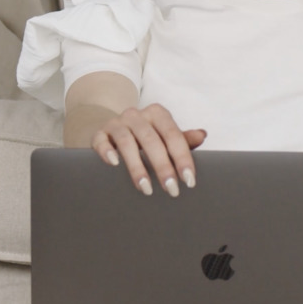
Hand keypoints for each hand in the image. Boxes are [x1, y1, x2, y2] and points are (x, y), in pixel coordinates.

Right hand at [90, 104, 206, 196]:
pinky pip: (101, 141)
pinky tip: (114, 164)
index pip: (173, 135)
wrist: (115, 130)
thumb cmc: (146, 137)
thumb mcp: (165, 136)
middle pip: (151, 140)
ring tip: (146, 189)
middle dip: (162, 166)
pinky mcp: (99, 133)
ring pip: (127, 142)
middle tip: (171, 189)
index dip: (182, 158)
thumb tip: (202, 135)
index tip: (189, 180)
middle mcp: (136, 115)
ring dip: (137, 167)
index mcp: (157, 114)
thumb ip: (183, 138)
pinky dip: (107, 151)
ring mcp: (116, 123)